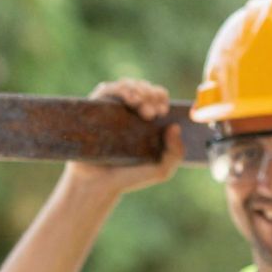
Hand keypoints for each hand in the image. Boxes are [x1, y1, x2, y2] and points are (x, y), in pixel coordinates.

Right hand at [67, 79, 182, 192]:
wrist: (98, 186)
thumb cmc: (128, 178)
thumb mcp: (160, 170)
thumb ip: (176, 153)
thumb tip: (175, 126)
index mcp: (145, 118)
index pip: (156, 96)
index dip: (161, 98)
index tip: (163, 111)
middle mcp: (128, 110)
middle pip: (143, 88)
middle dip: (151, 95)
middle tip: (153, 114)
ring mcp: (110, 109)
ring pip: (126, 85)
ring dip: (137, 89)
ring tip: (140, 105)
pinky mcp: (94, 110)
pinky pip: (107, 90)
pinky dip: (120, 89)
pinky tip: (130, 99)